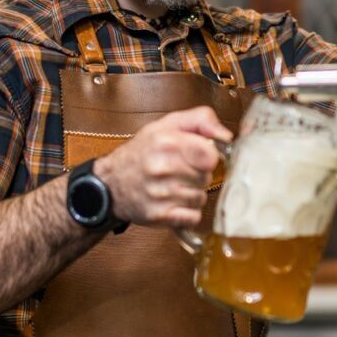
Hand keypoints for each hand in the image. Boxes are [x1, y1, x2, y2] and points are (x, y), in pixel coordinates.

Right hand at [92, 106, 233, 228]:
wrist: (110, 183)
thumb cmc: (142, 152)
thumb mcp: (168, 124)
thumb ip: (201, 120)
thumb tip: (226, 135)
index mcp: (167, 142)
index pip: (210, 154)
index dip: (208, 156)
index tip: (199, 155)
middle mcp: (163, 168)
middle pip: (206, 177)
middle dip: (198, 174)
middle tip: (180, 170)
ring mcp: (161, 194)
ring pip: (201, 197)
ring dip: (192, 193)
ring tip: (174, 185)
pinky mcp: (160, 216)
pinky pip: (193, 216)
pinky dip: (187, 212)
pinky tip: (173, 202)